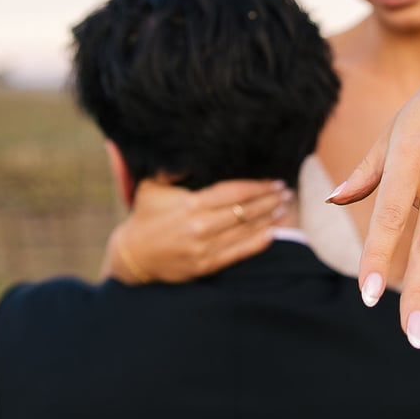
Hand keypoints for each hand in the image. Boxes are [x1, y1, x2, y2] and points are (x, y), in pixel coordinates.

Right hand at [103, 178, 292, 283]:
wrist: (132, 255)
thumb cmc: (145, 216)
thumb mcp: (152, 187)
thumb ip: (173, 171)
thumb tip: (193, 153)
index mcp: (190, 204)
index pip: (233, 192)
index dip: (257, 187)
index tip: (275, 181)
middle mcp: (200, 226)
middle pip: (244, 210)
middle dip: (268, 200)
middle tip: (286, 193)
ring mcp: (204, 247)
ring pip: (245, 231)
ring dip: (268, 219)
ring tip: (285, 209)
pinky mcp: (205, 265)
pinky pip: (237, 253)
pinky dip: (257, 243)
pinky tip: (273, 234)